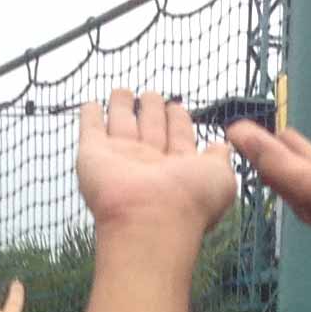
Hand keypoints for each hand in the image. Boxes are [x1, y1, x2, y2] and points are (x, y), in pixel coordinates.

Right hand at [74, 90, 237, 242]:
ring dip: (122, 106)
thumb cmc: (190, 202)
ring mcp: (120, 158)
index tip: (177, 106)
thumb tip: (221, 146)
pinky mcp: (93, 155)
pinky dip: (89, 115)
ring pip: (121, 124)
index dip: (178, 120)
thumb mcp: (220, 177)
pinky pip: (90, 130)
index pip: (178, 135)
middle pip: (149, 126)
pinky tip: (90, 104)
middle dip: (152, 108)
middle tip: (152, 94)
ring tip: (122, 91)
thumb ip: (220, 158)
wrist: (151, 220)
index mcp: (178, 166)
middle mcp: (149, 161)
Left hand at [228, 115, 310, 254]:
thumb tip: (233, 133)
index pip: (270, 164)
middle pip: (290, 164)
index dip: (254, 149)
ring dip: (304, 153)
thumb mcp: (309, 183)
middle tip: (259, 131)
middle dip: (274, 149)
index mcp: (301, 194)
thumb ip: (274, 160)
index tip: (236, 131)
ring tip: (291, 137)